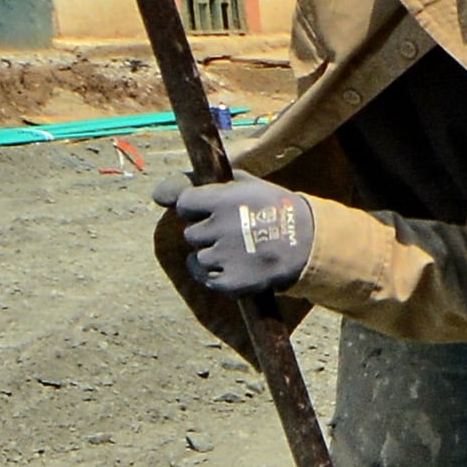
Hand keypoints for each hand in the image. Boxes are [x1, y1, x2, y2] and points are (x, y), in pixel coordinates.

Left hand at [154, 175, 314, 297]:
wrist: (309, 243)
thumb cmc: (274, 208)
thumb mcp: (246, 184)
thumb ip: (201, 185)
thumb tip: (157, 194)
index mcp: (225, 199)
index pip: (184, 204)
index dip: (197, 208)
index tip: (212, 212)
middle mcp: (222, 227)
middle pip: (192, 233)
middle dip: (208, 232)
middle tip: (233, 232)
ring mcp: (225, 256)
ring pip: (197, 256)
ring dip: (212, 254)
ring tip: (238, 250)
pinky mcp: (230, 281)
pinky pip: (204, 276)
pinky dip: (214, 273)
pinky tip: (231, 266)